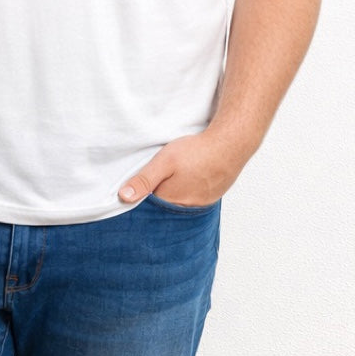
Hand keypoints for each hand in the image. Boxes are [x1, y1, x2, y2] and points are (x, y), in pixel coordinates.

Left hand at [118, 130, 249, 206]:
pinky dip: (187, 193)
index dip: (141, 201)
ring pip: (178, 205)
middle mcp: (185, 209)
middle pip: (164, 209)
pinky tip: (187, 181)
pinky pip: (192, 201)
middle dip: (156, 200)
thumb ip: (144, 180)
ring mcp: (200, 205)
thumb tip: (123, 198)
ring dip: (173, 196)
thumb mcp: (164, 162)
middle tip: (157, 181)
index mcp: (170, 202)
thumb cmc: (197, 152)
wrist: (231, 145)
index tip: (136, 192)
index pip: (148, 209)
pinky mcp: (210, 198)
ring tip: (174, 180)